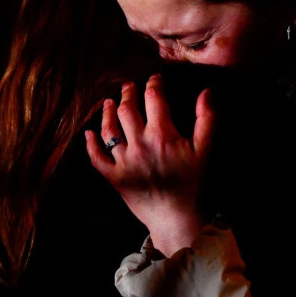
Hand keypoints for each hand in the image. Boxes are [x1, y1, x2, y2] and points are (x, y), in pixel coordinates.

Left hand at [86, 73, 214, 256]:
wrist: (177, 218)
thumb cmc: (194, 184)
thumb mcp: (205, 150)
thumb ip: (206, 119)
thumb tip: (206, 92)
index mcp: (162, 134)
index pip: (154, 98)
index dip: (153, 84)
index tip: (155, 78)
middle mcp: (139, 144)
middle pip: (127, 109)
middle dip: (128, 93)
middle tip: (129, 85)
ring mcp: (123, 161)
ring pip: (109, 129)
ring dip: (108, 112)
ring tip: (109, 102)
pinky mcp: (113, 177)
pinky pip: (96, 158)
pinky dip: (91, 144)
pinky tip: (89, 133)